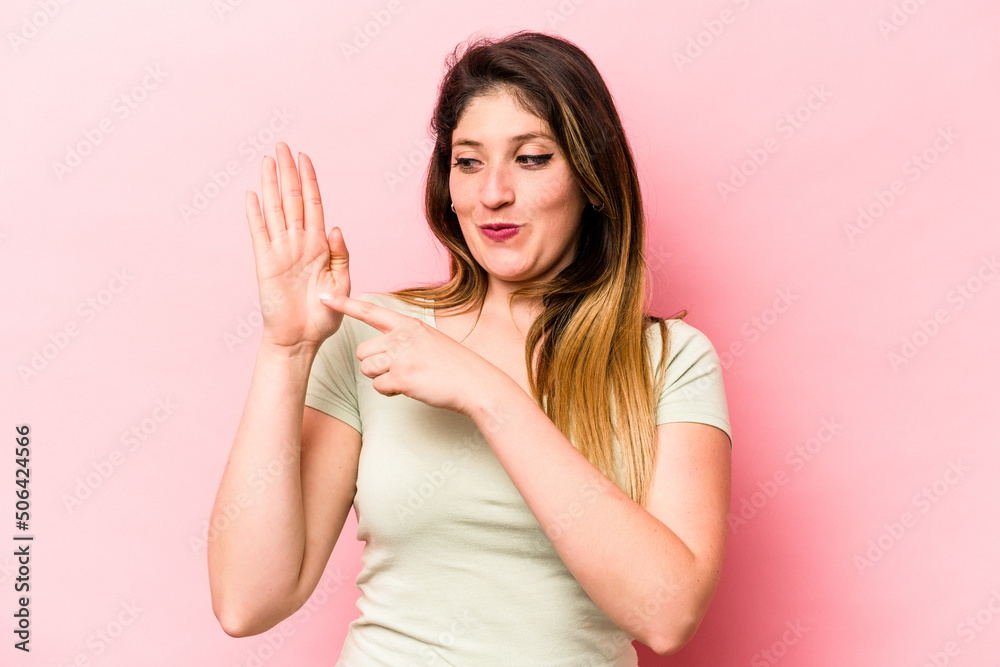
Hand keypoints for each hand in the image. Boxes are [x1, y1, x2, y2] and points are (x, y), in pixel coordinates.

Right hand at [245, 142, 350, 349]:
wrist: (301, 340)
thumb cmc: (322, 316)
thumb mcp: (342, 284)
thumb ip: (341, 255)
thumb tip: (336, 227)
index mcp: (319, 246)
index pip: (313, 205)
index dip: (309, 181)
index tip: (304, 157)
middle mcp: (298, 243)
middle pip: (291, 199)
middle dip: (288, 172)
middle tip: (282, 146)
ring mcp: (280, 251)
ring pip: (275, 210)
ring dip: (271, 184)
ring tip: (267, 160)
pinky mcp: (265, 263)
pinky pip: (259, 234)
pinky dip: (255, 214)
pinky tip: (253, 195)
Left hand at [319, 294, 504, 415]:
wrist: (474, 382)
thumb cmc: (452, 364)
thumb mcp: (428, 339)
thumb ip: (403, 338)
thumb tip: (380, 351)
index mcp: (407, 324)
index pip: (370, 311)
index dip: (345, 304)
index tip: (325, 297)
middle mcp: (402, 336)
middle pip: (362, 351)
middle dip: (374, 364)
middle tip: (399, 369)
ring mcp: (401, 356)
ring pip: (367, 369)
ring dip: (382, 378)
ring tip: (407, 377)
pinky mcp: (402, 377)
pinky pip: (379, 386)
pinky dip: (391, 391)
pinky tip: (409, 387)